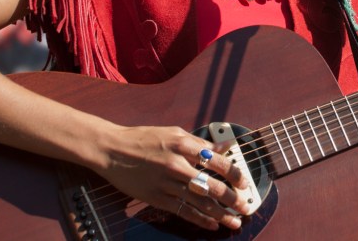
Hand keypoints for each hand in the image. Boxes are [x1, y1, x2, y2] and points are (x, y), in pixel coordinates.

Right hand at [95, 125, 252, 231]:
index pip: (216, 161)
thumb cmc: (143, 139)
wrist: (111, 150)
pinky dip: (199, 219)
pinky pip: (182, 210)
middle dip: (232, 198)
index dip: (234, 173)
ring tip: (235, 221)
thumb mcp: (173, 132)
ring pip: (199, 202)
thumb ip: (199, 142)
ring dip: (220, 214)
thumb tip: (224, 147)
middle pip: (211, 185)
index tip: (245, 182)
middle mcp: (176, 164)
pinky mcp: (156, 197)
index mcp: (182, 144)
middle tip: (246, 206)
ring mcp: (165, 183)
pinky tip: (212, 225)